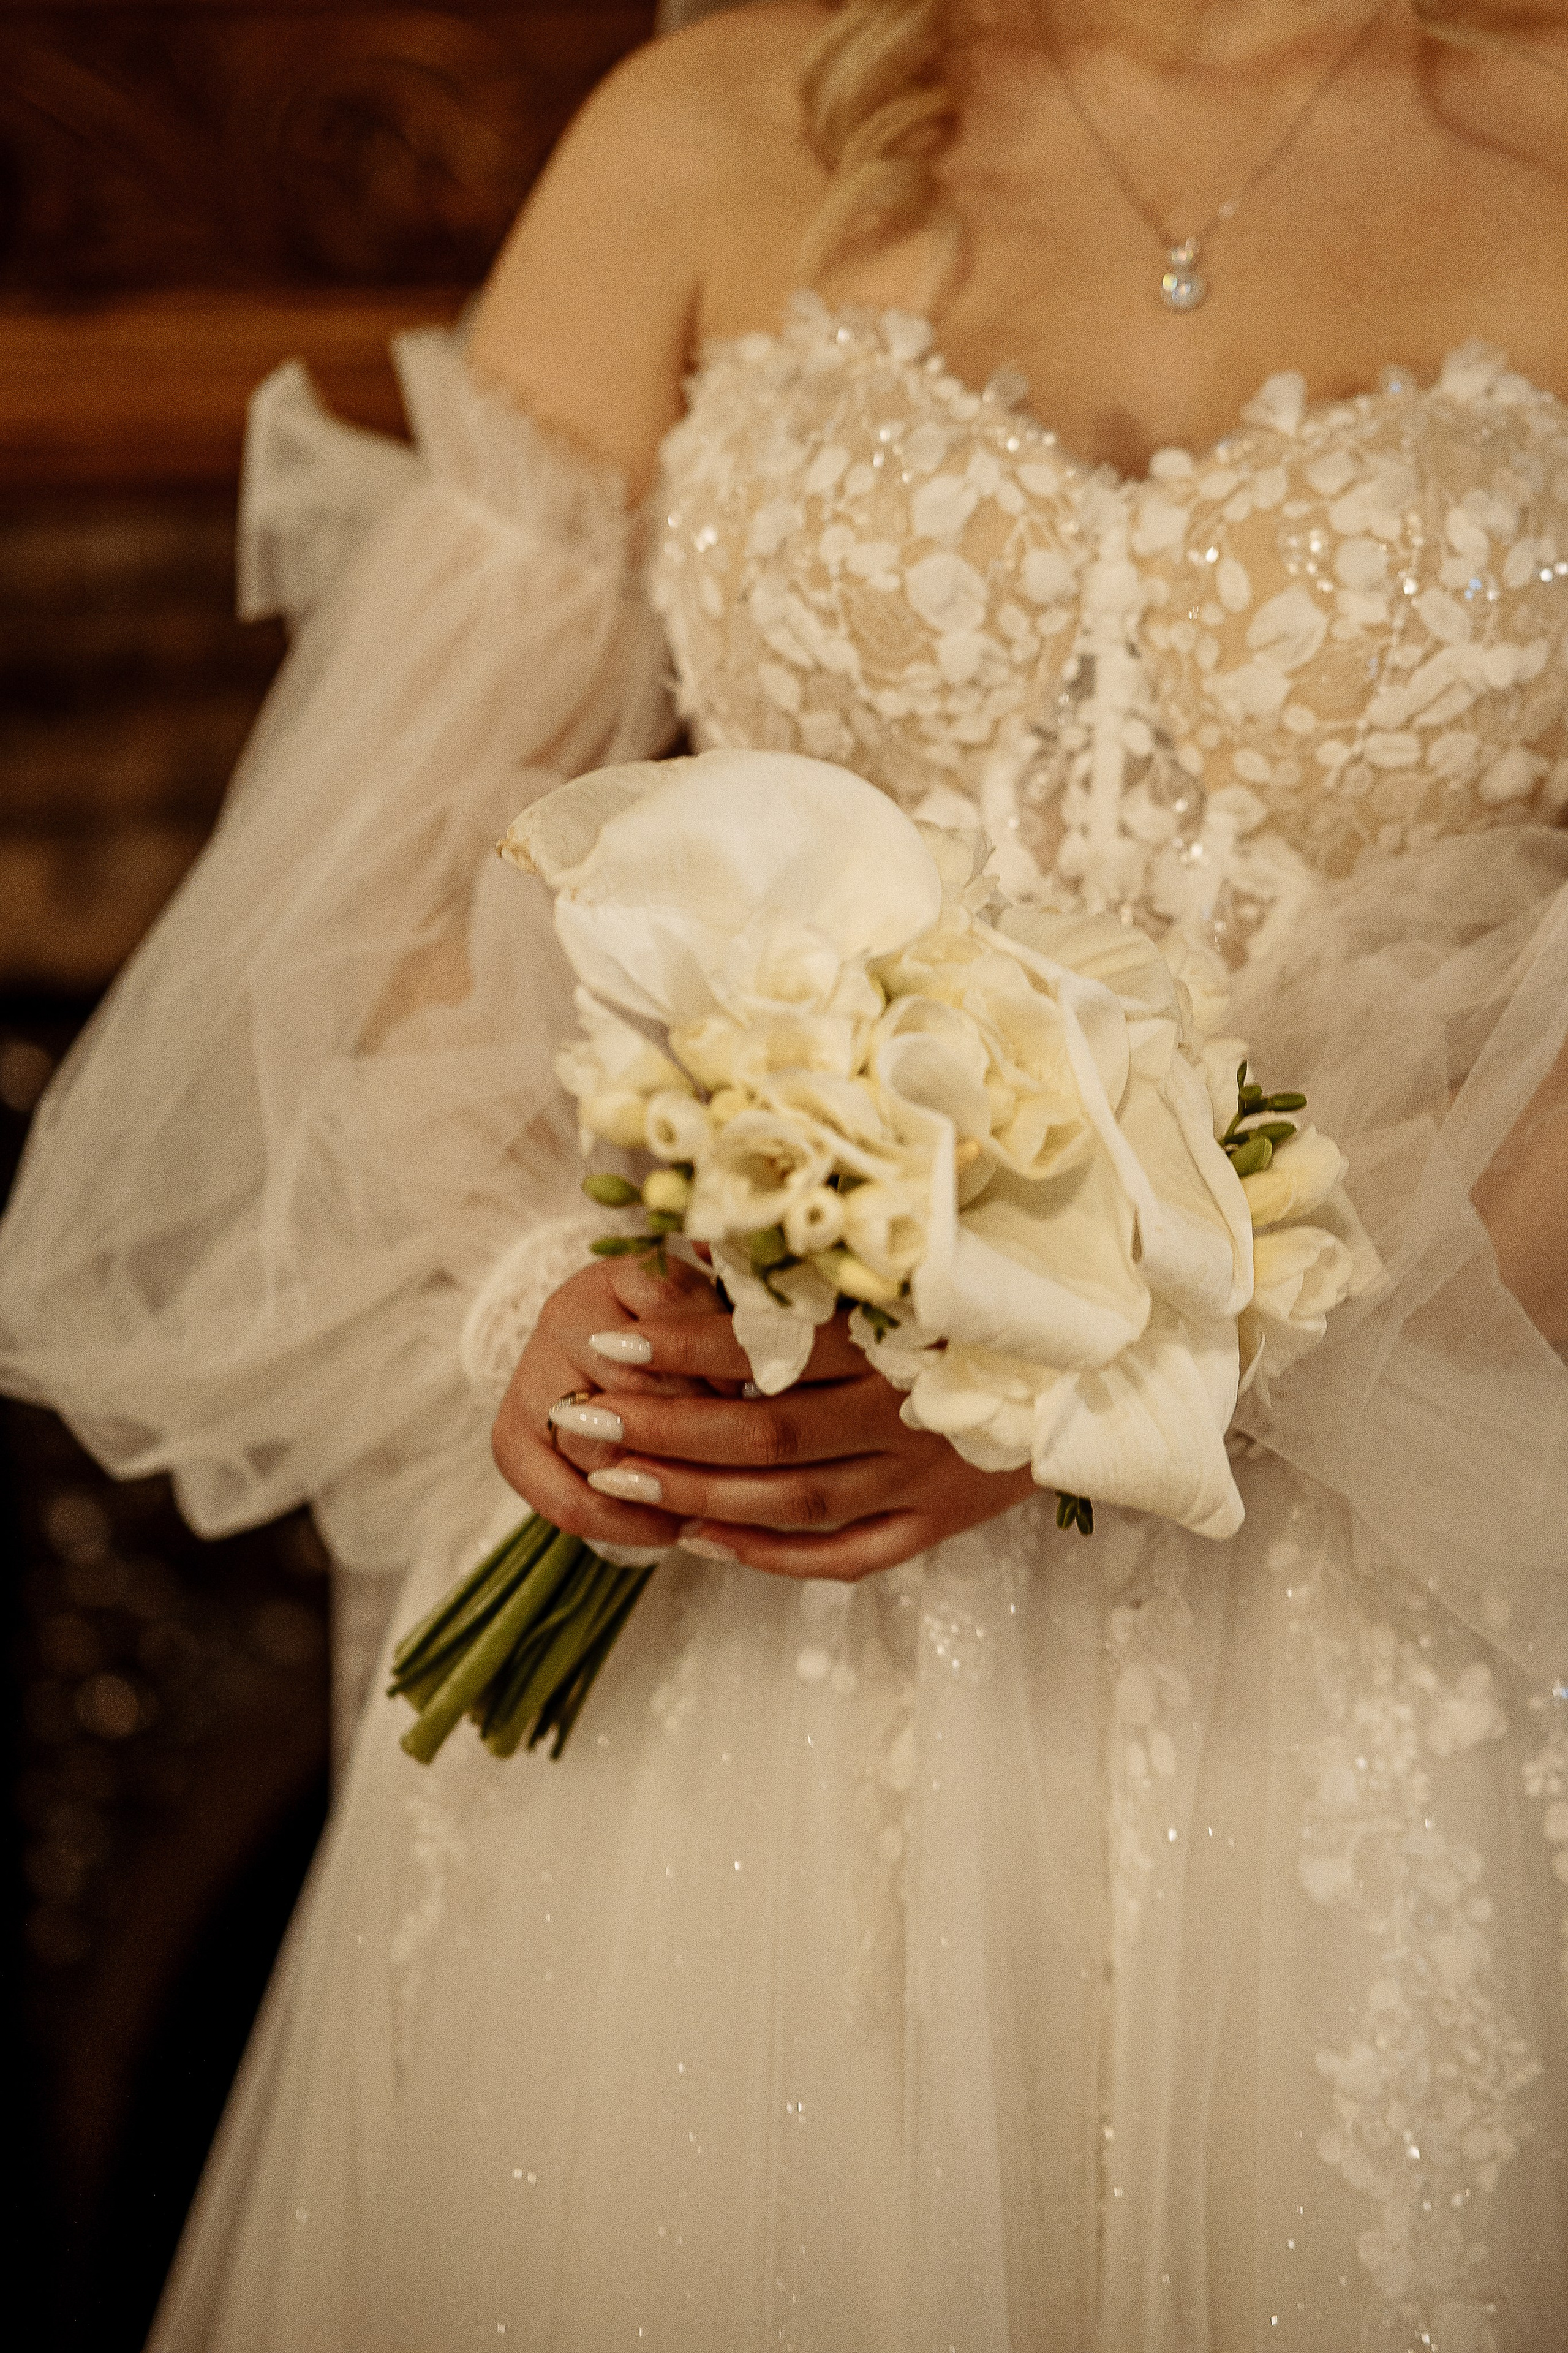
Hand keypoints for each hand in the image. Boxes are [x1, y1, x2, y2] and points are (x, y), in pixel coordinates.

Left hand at [493, 1258, 1035, 1581]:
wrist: (1110, 1362)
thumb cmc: (998, 1296)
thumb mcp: (917, 1263)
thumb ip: (821, 1261)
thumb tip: (708, 1239)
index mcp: (897, 1336)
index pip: (769, 1347)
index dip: (680, 1345)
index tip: (606, 1337)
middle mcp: (907, 1412)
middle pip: (764, 1433)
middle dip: (663, 1426)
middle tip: (583, 1415)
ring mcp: (924, 1477)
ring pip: (792, 1503)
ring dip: (697, 1491)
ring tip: (616, 1475)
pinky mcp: (941, 1523)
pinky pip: (845, 1556)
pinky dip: (770, 1555)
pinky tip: (701, 1538)